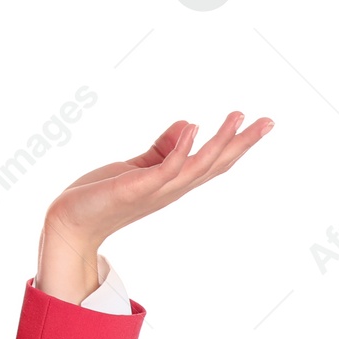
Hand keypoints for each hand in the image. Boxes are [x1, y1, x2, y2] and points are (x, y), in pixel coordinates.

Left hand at [46, 111, 273, 244]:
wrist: (70, 222)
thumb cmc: (102, 196)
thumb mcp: (137, 167)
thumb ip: (161, 149)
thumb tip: (189, 125)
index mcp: (173, 183)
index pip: (212, 163)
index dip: (236, 144)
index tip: (258, 122)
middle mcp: (170, 189)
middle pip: (215, 165)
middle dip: (242, 143)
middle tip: (268, 121)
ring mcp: (155, 190)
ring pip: (197, 166)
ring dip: (219, 142)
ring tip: (236, 117)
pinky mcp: (135, 189)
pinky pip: (164, 168)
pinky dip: (180, 149)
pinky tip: (192, 128)